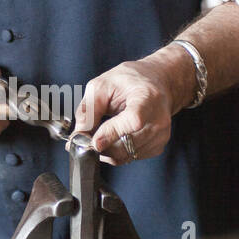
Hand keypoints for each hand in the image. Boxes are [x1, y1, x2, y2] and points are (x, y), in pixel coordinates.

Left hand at [72, 47, 195, 164]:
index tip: (93, 141)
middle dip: (101, 146)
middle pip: (126, 144)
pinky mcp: (158, 146)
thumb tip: (78, 135)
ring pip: (125, 156)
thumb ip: (88, 109)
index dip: (112, 133)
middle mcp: (158, 119)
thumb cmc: (130, 81)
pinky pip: (130, 157)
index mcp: (147, 98)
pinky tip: (115, 136)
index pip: (132, 121)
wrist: (158, 83)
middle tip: (85, 138)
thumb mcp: (103, 85)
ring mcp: (160, 135)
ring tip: (100, 134)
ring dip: (106, 150)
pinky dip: (117, 152)